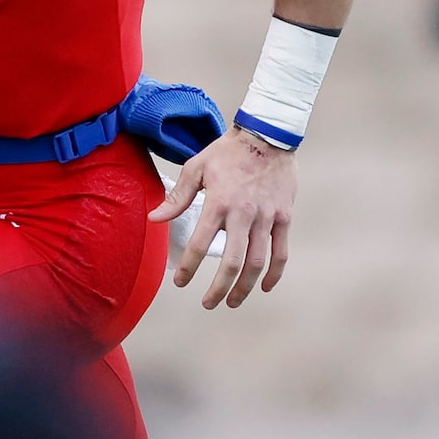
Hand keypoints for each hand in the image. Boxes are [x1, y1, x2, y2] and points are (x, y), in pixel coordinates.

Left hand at [149, 130, 294, 309]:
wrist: (268, 135)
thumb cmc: (227, 152)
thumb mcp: (197, 168)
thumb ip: (177, 197)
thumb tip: (154, 219)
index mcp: (219, 202)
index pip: (200, 244)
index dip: (189, 268)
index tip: (181, 283)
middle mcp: (244, 214)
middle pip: (232, 262)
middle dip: (219, 288)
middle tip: (207, 303)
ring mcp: (267, 217)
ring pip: (257, 262)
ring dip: (244, 287)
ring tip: (232, 302)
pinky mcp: (284, 217)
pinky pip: (281, 252)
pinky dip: (274, 273)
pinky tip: (263, 287)